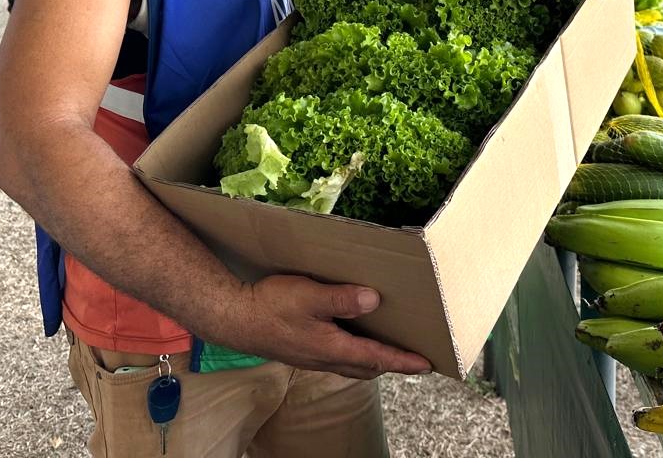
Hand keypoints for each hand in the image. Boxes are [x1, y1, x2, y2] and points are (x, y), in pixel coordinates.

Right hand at [224, 274, 431, 379]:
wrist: (234, 319)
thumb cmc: (271, 306)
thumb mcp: (309, 296)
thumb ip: (342, 299)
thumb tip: (374, 301)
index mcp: (332, 347)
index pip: (377, 357)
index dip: (404, 361)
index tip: (428, 364)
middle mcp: (326, 358)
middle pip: (368, 367)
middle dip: (393, 364)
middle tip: (415, 359)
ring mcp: (313, 357)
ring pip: (353, 365)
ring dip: (374, 360)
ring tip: (389, 350)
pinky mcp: (303, 351)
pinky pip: (338, 358)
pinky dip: (355, 353)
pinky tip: (352, 338)